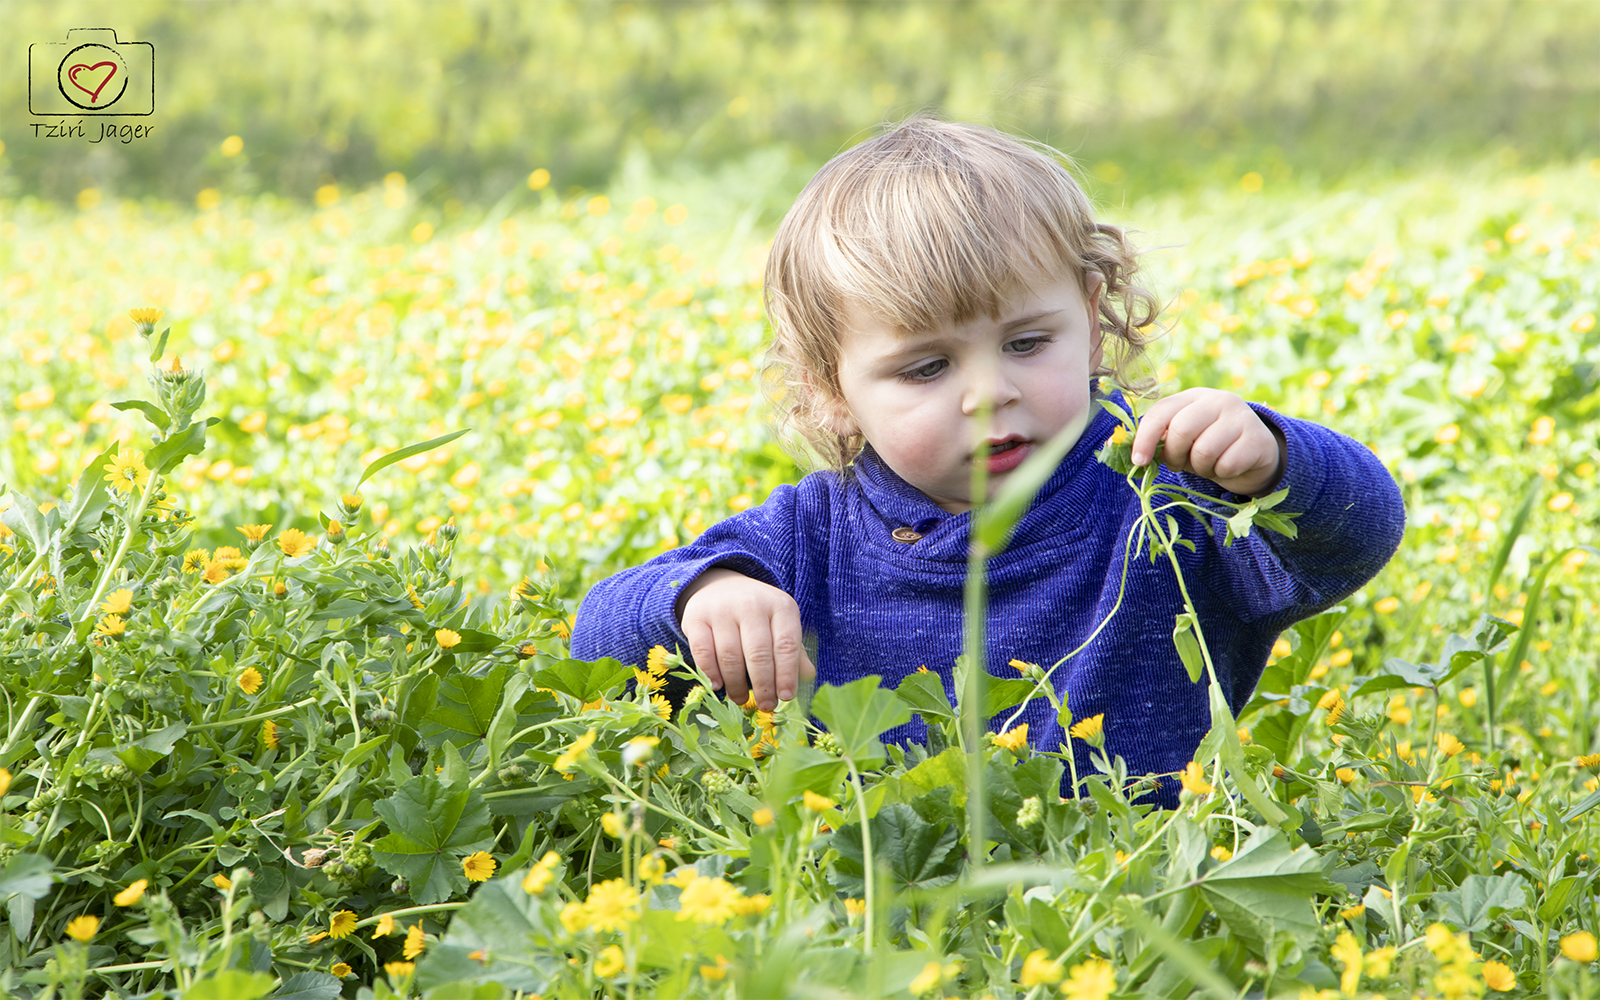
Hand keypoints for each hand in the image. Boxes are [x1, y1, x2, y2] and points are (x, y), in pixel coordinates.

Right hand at [676, 567, 815, 710]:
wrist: (719, 587)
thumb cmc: (757, 615)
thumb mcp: (780, 624)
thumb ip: (794, 651)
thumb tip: (808, 676)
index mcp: (779, 606)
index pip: (786, 645)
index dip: (787, 674)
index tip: (786, 697)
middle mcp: (751, 604)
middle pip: (758, 653)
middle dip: (763, 685)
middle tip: (766, 705)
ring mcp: (722, 609)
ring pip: (730, 656)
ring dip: (736, 684)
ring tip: (741, 699)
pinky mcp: (697, 618)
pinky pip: (703, 652)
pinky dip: (711, 673)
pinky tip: (718, 685)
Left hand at [1131, 388, 1285, 496]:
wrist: (1255, 453)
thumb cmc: (1210, 446)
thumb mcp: (1184, 440)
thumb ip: (1162, 441)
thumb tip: (1136, 457)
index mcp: (1193, 397)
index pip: (1161, 411)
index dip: (1145, 437)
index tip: (1139, 461)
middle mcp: (1218, 400)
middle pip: (1182, 430)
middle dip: (1174, 455)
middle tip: (1179, 465)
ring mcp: (1241, 417)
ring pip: (1204, 451)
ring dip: (1201, 468)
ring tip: (1208, 465)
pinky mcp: (1257, 438)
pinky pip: (1227, 465)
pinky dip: (1222, 473)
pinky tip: (1228, 466)